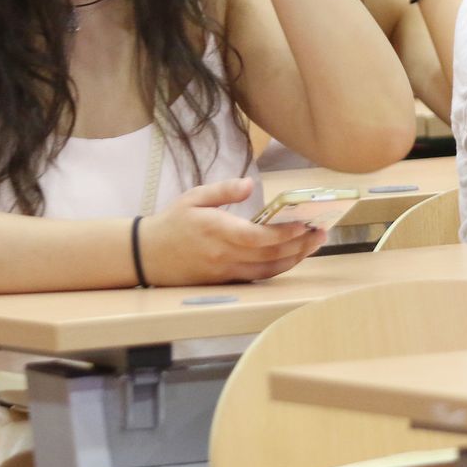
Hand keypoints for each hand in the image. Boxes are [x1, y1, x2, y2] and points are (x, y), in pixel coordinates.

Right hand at [138, 177, 328, 284]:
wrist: (145, 255)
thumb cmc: (171, 223)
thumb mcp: (194, 197)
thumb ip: (224, 190)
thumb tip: (250, 185)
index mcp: (218, 232)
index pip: (259, 238)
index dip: (286, 233)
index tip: (306, 224)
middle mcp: (223, 255)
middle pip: (270, 255)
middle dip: (300, 245)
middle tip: (322, 232)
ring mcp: (224, 272)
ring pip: (267, 270)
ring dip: (294, 259)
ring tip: (314, 244)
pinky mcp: (223, 282)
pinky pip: (257, 278)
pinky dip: (277, 269)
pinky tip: (292, 257)